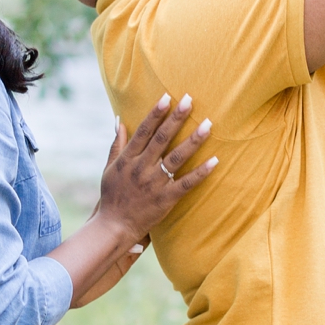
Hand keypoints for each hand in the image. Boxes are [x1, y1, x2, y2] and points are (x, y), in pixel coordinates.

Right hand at [96, 94, 215, 241]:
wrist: (114, 226)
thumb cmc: (112, 197)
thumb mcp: (109, 168)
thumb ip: (117, 145)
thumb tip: (119, 121)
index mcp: (128, 159)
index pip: (144, 131)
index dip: (156, 113)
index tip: (167, 97)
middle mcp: (141, 168)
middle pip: (161, 139)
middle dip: (176, 118)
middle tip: (190, 100)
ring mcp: (154, 183)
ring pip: (176, 157)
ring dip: (193, 140)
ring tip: (208, 124)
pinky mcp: (166, 199)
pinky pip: (186, 183)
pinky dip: (201, 172)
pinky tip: (215, 161)